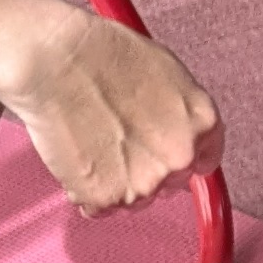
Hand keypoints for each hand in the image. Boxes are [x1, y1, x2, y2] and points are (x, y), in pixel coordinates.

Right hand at [2, 4, 223, 214]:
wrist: (58, 61)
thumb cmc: (107, 55)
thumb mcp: (169, 73)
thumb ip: (182, 114)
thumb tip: (180, 136)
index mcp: (202, 124)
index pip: (205, 160)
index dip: (180, 155)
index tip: (164, 152)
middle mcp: (179, 159)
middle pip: (169, 182)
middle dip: (148, 168)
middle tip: (120, 141)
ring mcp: (143, 183)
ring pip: (135, 199)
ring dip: (118, 182)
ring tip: (96, 144)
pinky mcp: (105, 198)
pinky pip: (100, 207)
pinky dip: (89, 192)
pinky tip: (81, 158)